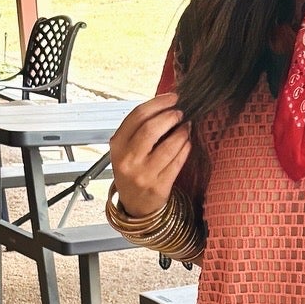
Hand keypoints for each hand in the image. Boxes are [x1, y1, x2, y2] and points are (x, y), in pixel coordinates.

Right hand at [110, 93, 191, 217]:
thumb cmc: (133, 170)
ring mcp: (143, 174)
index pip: (137, 116)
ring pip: (168, 146)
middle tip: (180, 113)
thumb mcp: (126, 149)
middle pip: (151, 128)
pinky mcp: (159, 186)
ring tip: (186, 127)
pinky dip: (185, 148)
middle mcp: (128, 160)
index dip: (158, 103)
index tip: (172, 98)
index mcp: (117, 145)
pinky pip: (177, 162)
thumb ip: (140, 128)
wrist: (135, 206)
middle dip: (170, 116)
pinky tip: (187, 142)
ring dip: (181, 132)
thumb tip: (165, 104)